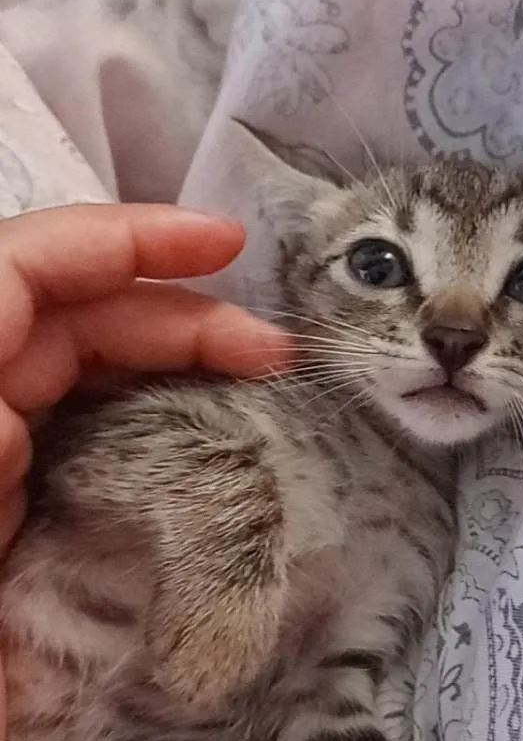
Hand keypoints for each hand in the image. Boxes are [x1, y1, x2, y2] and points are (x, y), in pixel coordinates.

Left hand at [0, 203, 292, 554]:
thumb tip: (35, 360)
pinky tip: (207, 439)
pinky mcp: (22, 502)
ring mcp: (0, 454)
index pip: (30, 268)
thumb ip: (6, 386)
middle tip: (277, 357)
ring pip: (94, 376)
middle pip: (80, 320)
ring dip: (178, 368)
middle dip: (181, 320)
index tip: (223, 247)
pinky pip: (95, 438)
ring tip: (261, 386)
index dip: (128, 239)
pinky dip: (154, 423)